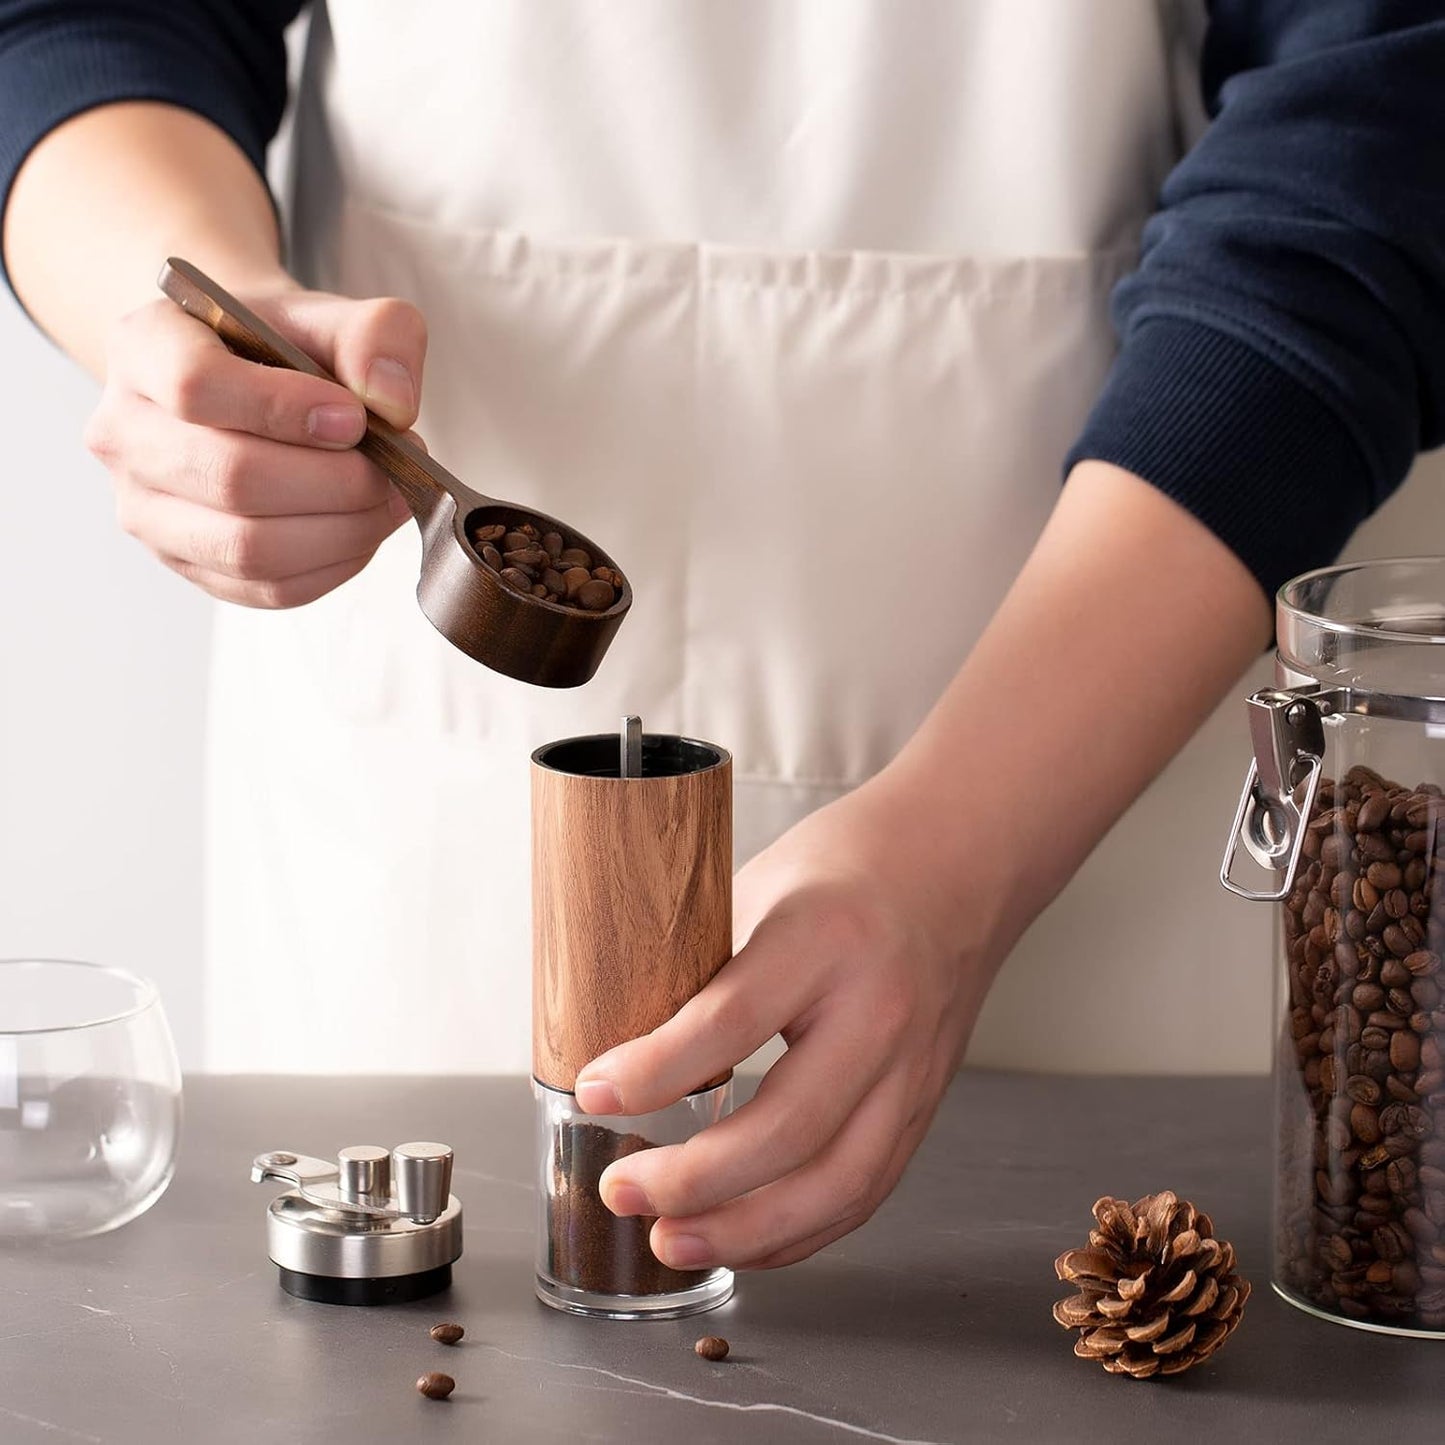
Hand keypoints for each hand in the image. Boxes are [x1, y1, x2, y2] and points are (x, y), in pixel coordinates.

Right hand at [84, 278, 426, 606]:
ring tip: (389, 499)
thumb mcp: (333, 313)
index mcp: (143, 348)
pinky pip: (267, 589)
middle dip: (338, 482)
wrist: (248, 380)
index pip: (195, 387)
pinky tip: (362, 529)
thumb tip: (392, 402)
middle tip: (397, 467)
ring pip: (249, 548)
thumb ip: (376, 334)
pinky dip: (334, 565)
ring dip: (344, 530)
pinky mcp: (184, 563)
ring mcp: (144, 508)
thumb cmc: (282, 348)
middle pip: (232, 479)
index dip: (286, 409)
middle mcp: (123, 432)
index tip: (355, 418)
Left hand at [573, 779, 997, 1270]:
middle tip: (622, 1188)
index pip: (733, 1020)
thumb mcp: (760, 887)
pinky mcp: (925, 1105)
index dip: (654, 1070)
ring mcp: (913, 1068)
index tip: (592, 1093)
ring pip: (837, 1182)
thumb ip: (700, 965)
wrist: (958, 864)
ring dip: (746, 1231)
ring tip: (670, 1241)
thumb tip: (616, 1041)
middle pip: (789, 1126)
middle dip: (694, 1179)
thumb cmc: (847, 868)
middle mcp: (880, 1010)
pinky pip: (864, 1191)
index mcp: (826, 937)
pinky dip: (798, 1231)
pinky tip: (739, 1237)